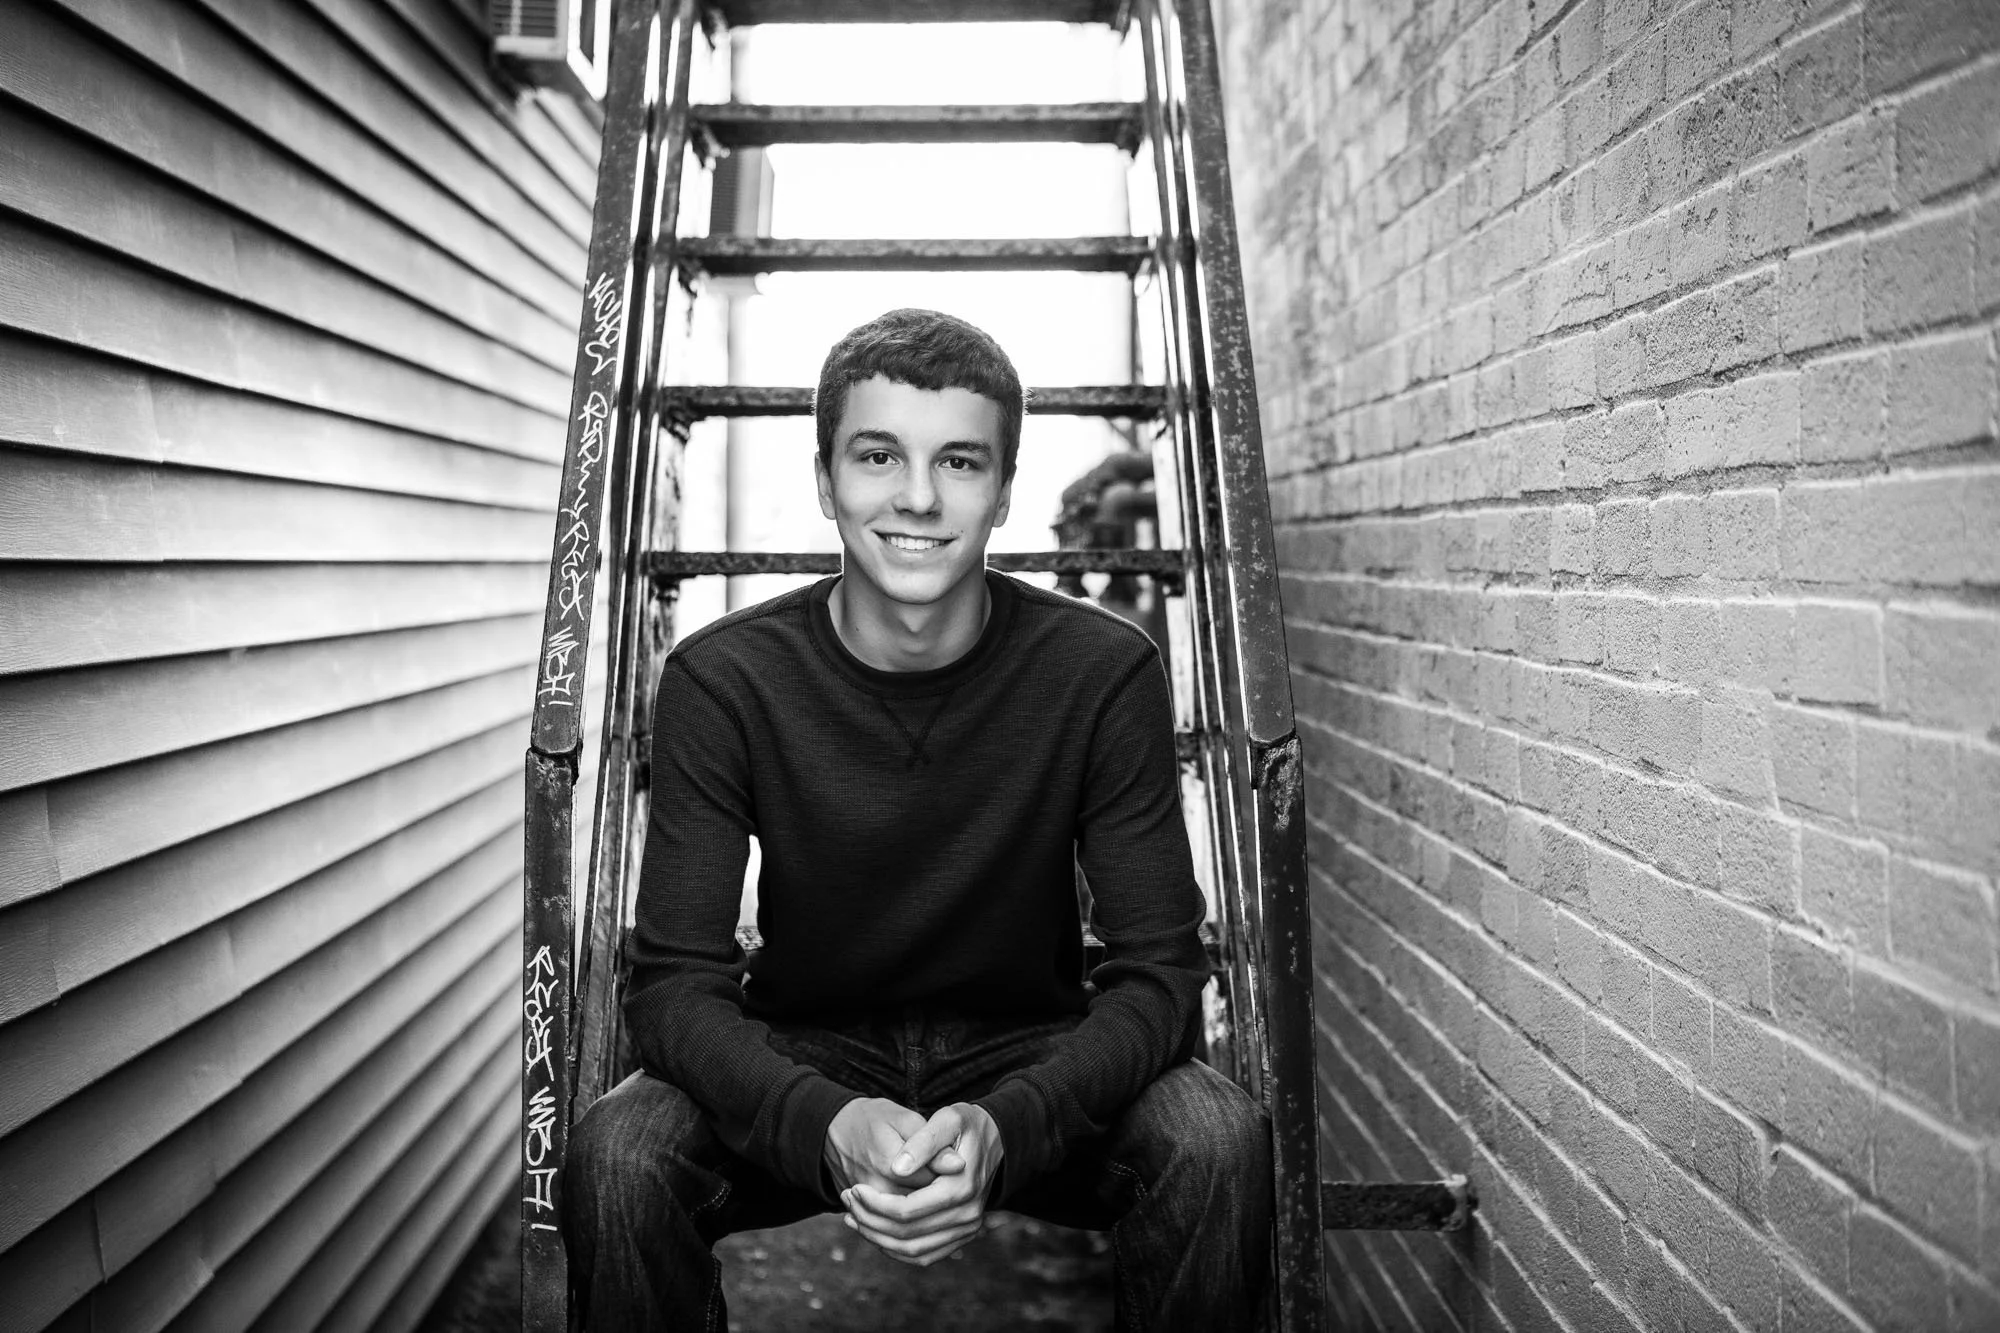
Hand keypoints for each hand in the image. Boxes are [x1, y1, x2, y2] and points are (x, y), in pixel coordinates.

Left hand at [841, 1102, 1002, 1267]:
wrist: (997, 1140)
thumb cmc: (967, 1125)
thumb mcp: (947, 1119)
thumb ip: (922, 1142)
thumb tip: (897, 1168)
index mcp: (961, 1187)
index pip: (907, 1210)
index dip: (874, 1204)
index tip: (853, 1189)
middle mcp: (967, 1215)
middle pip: (907, 1235)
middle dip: (870, 1221)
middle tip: (847, 1201)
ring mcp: (967, 1230)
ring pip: (912, 1251)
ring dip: (878, 1238)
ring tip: (853, 1217)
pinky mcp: (961, 1236)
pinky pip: (923, 1255)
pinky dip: (895, 1248)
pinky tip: (874, 1229)